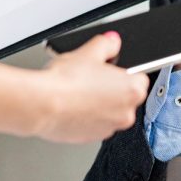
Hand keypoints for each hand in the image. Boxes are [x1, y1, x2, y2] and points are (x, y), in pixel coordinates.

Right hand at [35, 32, 149, 142]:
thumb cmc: (66, 81)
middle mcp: (126, 113)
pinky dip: (86, 117)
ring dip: (98, 104)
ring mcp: (109, 128)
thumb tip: (112, 42)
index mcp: (133, 90)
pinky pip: (93, 124)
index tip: (109, 70)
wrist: (42, 104)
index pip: (139, 78)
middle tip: (91, 79)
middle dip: (110, 89)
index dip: (122, 72)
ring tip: (78, 92)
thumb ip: (106, 44)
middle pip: (124, 97)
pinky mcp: (90, 138)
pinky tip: (72, 106)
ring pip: (109, 112)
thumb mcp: (89, 51)